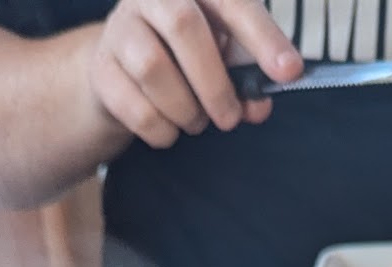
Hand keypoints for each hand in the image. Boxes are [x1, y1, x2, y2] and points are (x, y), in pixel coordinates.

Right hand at [89, 0, 301, 148]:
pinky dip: (161, 129)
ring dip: (185, 109)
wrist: (122, 71)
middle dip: (215, 83)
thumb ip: (248, 78)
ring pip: (153, 68)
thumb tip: (259, 105)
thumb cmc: (184, 58)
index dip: (264, 38)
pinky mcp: (101, 68)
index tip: (290, 72)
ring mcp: (120, 28)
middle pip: (184, 27)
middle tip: (230, 118)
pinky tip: (169, 130)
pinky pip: (133, 106)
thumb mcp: (225, 59)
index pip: (232, 2)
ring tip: (196, 122)